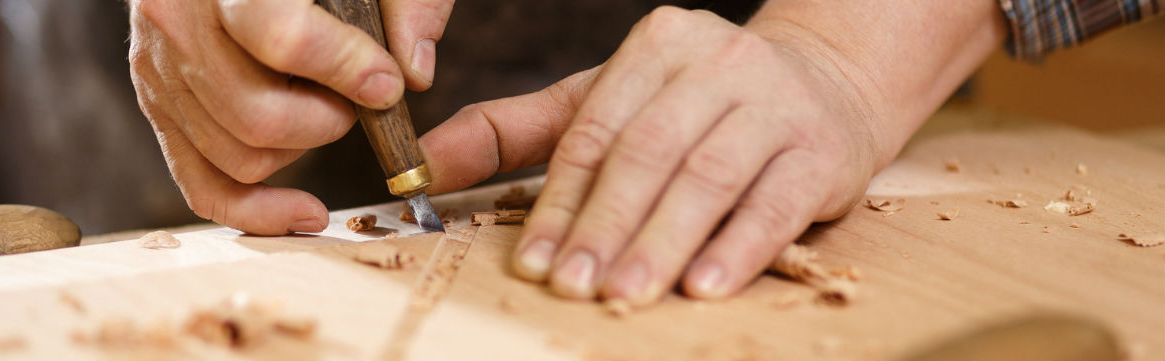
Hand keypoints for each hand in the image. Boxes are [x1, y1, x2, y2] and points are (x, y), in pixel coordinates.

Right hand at [128, 0, 452, 234]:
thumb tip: (414, 72)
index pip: (287, 41)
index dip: (349, 72)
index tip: (387, 84)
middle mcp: (177, 21)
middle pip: (261, 118)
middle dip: (329, 121)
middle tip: (356, 95)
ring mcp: (159, 68)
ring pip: (240, 158)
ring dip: (301, 149)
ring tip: (322, 104)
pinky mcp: (157, 103)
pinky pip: (202, 184)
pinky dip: (257, 211)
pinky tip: (306, 211)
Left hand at [421, 6, 889, 304]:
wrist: (828, 84)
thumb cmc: (699, 106)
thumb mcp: (609, 101)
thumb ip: (518, 130)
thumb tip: (427, 164)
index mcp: (658, 45)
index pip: (597, 130)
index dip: (561, 199)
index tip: (532, 260)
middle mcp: (719, 63)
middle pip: (647, 152)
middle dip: (605, 225)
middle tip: (572, 285)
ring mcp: (777, 103)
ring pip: (708, 176)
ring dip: (662, 240)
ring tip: (625, 292)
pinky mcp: (822, 150)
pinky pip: (775, 202)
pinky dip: (738, 247)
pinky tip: (703, 286)